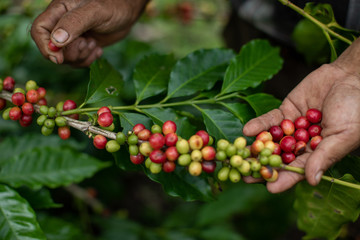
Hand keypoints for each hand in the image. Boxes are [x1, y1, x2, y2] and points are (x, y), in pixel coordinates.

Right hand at [31, 0, 147, 66]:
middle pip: (52, 48)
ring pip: (66, 58)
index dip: (45, 46)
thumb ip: (74, 23)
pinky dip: (88, 60)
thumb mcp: (95, 12)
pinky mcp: (82, 46)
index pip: (39, 30)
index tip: (58, 58)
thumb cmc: (113, 5)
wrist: (128, 11)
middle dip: (71, 52)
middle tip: (88, 42)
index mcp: (59, 10)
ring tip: (94, 43)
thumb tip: (56, 41)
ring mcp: (72, 37)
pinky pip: (78, 61)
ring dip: (81, 56)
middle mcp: (62, 24)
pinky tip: (98, 49)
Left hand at [243, 39, 359, 192]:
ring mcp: (291, 128)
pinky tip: (247, 130)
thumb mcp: (343, 135)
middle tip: (244, 174)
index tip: (269, 188)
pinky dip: (259, 125)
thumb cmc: (355, 109)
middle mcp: (302, 144)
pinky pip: (270, 120)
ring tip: (239, 155)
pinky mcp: (285, 111)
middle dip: (262, 166)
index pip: (298, 171)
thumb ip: (325, 156)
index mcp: (318, 154)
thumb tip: (312, 182)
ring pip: (271, 141)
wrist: (351, 78)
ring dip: (255, 148)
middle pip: (279, 158)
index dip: (284, 179)